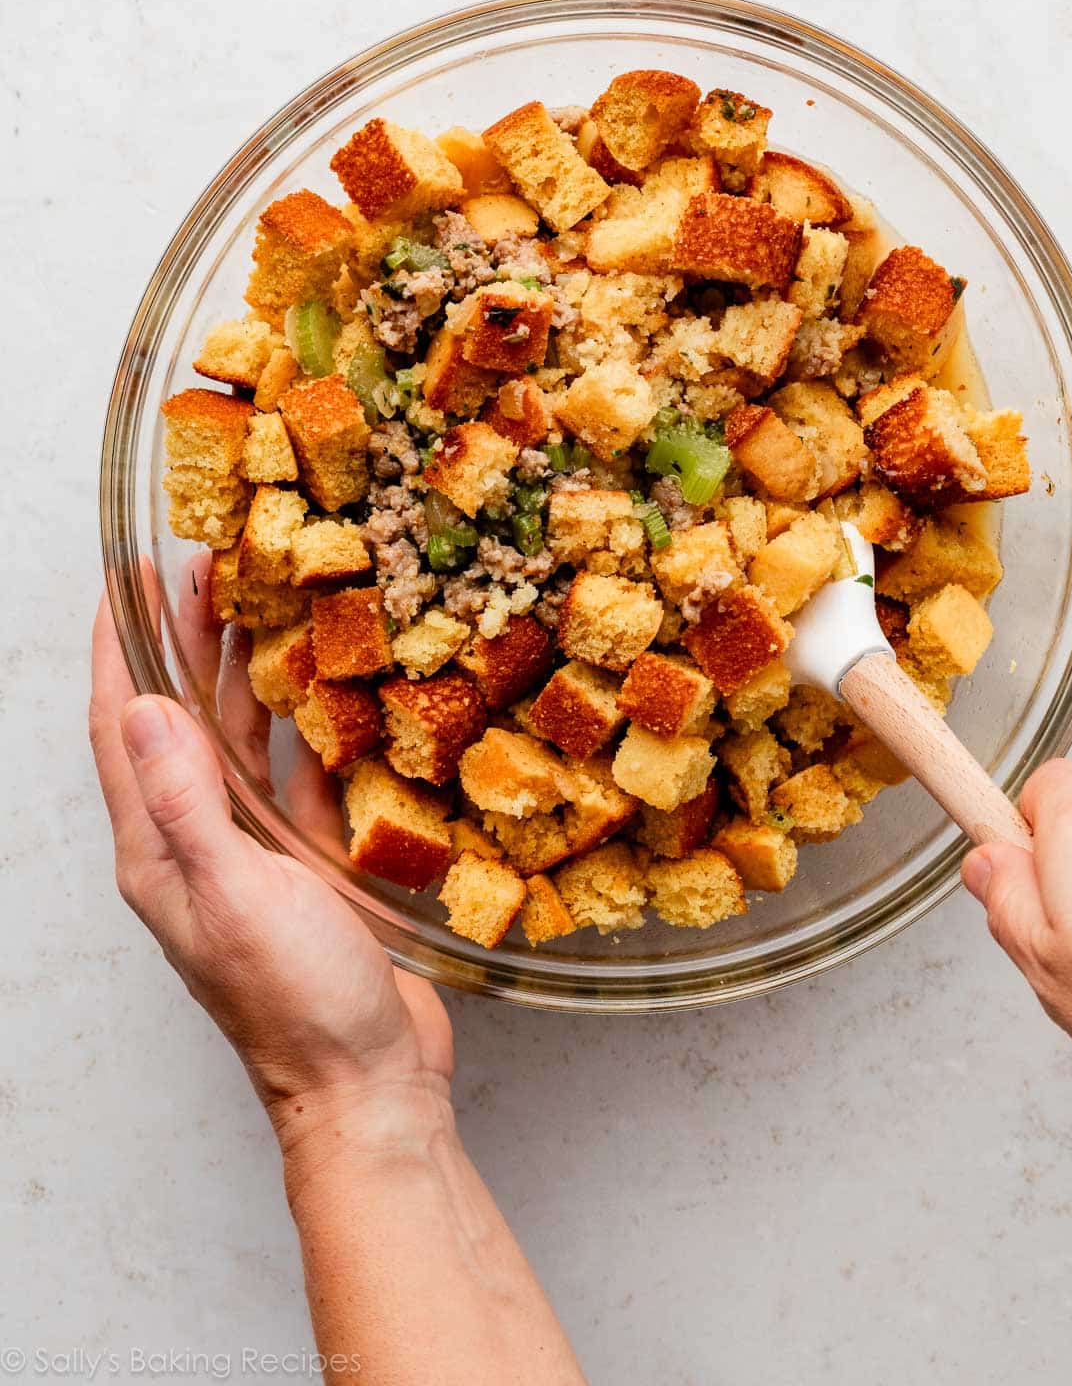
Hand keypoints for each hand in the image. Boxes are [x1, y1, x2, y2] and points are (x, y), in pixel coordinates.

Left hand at [89, 565, 453, 1167]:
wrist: (368, 1085)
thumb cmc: (298, 1004)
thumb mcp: (235, 896)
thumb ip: (187, 804)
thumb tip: (144, 710)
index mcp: (158, 851)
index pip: (121, 730)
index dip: (120, 649)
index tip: (126, 580)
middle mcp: (195, 844)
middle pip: (177, 722)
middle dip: (182, 643)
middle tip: (207, 568)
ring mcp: (250, 854)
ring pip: (236, 743)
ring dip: (240, 675)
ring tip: (261, 607)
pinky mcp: (304, 865)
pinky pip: (295, 778)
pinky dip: (303, 729)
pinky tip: (325, 692)